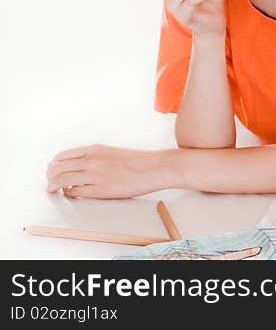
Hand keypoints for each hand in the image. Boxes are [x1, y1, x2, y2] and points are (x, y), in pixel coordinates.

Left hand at [46, 145, 168, 198]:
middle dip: (50, 177)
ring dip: (53, 187)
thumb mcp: (112, 152)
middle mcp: (91, 161)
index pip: (62, 156)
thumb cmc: (139, 162)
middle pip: (57, 168)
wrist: (155, 168)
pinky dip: (69, 194)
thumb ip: (95, 158)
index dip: (53, 165)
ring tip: (53, 190)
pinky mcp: (99, 190)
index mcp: (94, 150)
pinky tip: (72, 194)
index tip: (53, 171)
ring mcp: (94, 175)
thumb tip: (80, 168)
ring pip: (61, 180)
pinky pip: (75, 192)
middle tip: (50, 183)